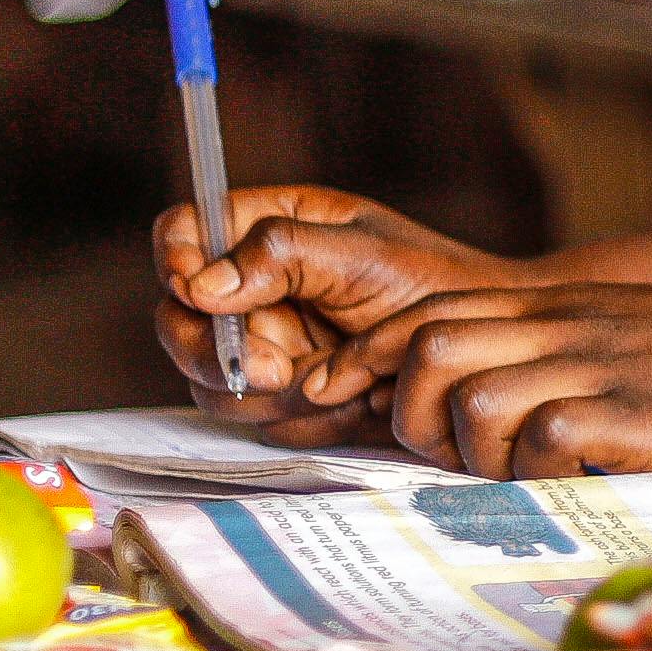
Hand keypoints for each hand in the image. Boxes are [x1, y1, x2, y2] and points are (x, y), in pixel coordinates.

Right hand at [154, 185, 523, 421]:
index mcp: (266, 229)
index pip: (183, 233)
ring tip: (339, 381)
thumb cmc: (432, 284)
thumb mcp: (364, 255)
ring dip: (272, 393)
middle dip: (219, 352)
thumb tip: (199, 283)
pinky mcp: (281, 396)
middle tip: (273, 371)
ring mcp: (260, 346)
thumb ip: (281, 256)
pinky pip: (258, 421)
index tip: (193, 288)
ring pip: (212, 382)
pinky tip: (355, 403)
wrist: (477, 354)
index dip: (175, 258)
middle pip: (179, 321)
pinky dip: (304, 420)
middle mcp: (251, 288)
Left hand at [376, 279, 651, 476]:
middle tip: (446, 454)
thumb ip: (563, 351)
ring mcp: (602, 369)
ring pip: (475, 397)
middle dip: (410, 412)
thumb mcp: (630, 331)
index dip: (369, 357)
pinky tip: (578, 479)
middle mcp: (569, 329)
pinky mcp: (640, 416)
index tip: (343, 395)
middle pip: (430, 347)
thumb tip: (491, 403)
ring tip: (519, 473)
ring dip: (476, 449)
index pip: (429, 312)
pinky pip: (547, 438)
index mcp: (562, 307)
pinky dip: (542, 470)